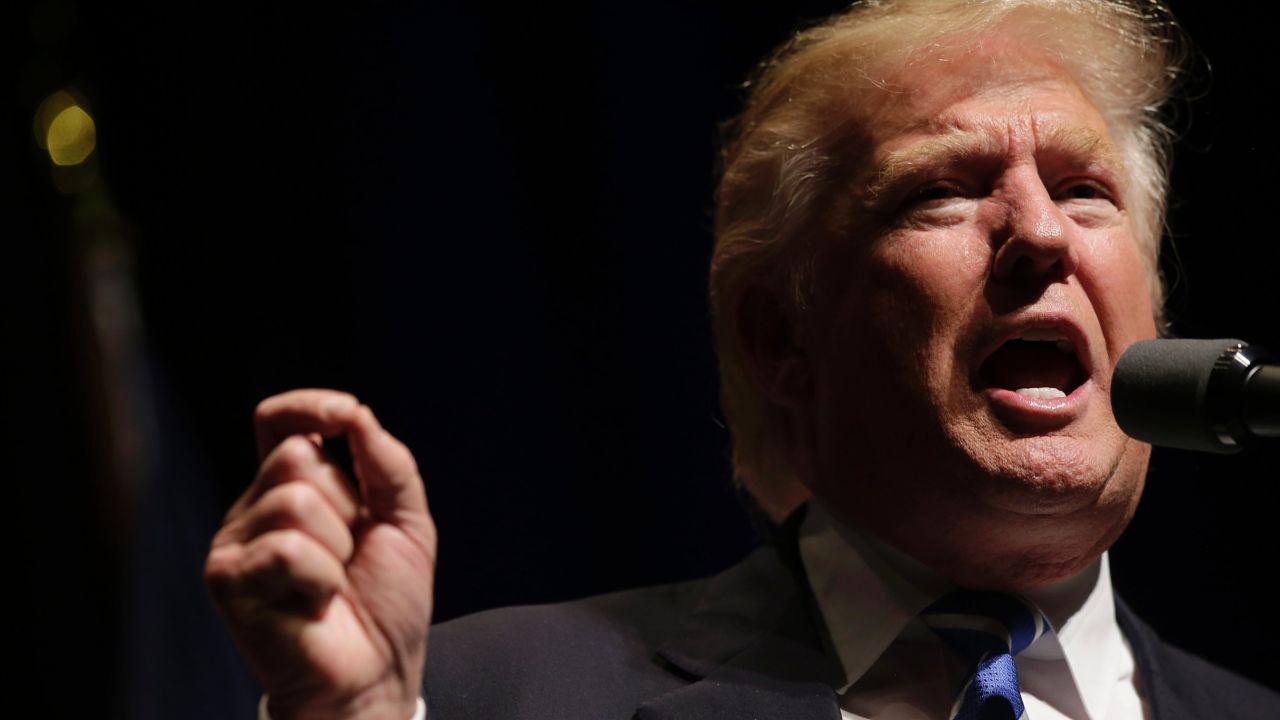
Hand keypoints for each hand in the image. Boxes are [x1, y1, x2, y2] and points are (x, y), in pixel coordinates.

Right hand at [205, 390, 435, 719]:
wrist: (376, 674)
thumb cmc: (388, 603)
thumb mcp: (408, 521)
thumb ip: (388, 463)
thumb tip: (356, 413)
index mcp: (295, 487)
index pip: (279, 421)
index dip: (306, 405)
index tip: (344, 414)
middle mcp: (257, 508)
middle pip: (297, 455)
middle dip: (345, 503)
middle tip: (349, 555)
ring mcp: (236, 541)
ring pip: (294, 500)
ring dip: (337, 548)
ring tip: (332, 584)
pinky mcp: (226, 578)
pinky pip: (286, 548)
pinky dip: (320, 578)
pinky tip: (314, 604)